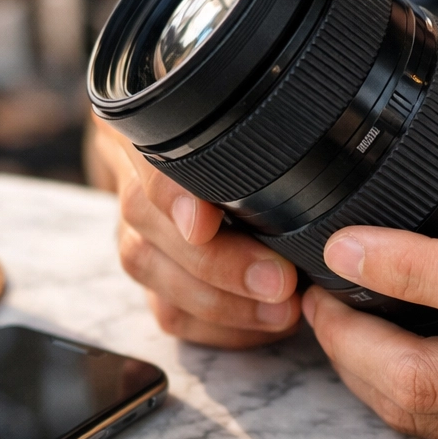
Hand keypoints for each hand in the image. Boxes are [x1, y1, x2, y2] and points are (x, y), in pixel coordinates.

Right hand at [92, 114, 301, 347]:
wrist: (216, 154)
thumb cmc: (249, 131)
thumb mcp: (250, 111)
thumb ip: (262, 122)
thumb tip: (310, 138)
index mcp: (147, 118)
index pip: (143, 150)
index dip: (170, 193)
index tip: (204, 225)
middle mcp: (126, 166)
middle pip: (143, 218)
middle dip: (215, 262)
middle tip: (279, 281)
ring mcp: (129, 222)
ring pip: (148, 268)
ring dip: (219, 302)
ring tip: (281, 311)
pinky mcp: (149, 271)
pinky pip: (165, 309)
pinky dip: (215, 327)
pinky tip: (260, 326)